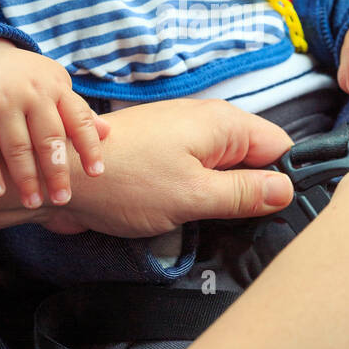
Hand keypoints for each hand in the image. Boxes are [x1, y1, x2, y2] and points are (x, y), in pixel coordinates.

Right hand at [0, 39, 109, 208]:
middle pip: (48, 138)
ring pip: (16, 146)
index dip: (89, 147)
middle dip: (56, 171)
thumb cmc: (29, 83)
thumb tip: (107, 132)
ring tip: (33, 202)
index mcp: (55, 89)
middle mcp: (30, 94)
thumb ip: (77, 112)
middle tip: (63, 198)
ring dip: (26, 178)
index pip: (78, 119)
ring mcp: (0, 104)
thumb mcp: (55, 87)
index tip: (96, 173)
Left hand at [38, 98, 294, 237]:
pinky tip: (188, 215)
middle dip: (254, 192)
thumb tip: (288, 190)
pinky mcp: (163, 153)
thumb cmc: (125, 182)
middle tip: (244, 226)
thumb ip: (246, 193)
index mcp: (223, 123)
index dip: (286, 180)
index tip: (282, 214)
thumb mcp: (195, 196)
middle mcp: (207, 122)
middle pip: (255, 158)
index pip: (281, 147)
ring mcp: (183, 136)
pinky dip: (199, 194)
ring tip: (212, 221)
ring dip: (224, 197)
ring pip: (226, 168)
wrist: (60, 178)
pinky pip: (199, 172)